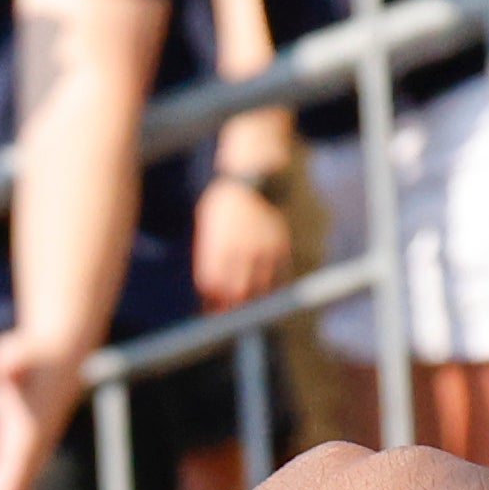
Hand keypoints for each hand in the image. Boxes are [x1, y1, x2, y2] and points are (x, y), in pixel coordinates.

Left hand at [194, 175, 294, 311]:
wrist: (252, 176)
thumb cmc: (223, 202)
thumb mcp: (208, 224)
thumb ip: (209, 254)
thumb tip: (210, 288)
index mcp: (217, 244)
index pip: (212, 285)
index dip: (211, 302)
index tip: (211, 310)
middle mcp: (240, 249)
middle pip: (235, 292)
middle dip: (231, 308)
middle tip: (229, 314)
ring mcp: (262, 248)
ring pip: (259, 288)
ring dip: (252, 301)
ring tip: (247, 305)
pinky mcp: (280, 244)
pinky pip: (279, 276)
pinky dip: (273, 288)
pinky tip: (266, 292)